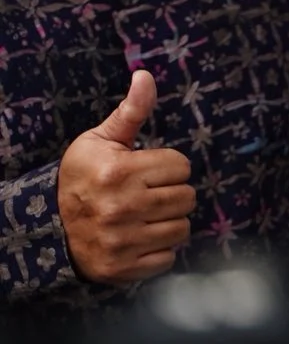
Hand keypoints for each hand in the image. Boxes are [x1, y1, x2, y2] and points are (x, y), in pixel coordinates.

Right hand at [57, 70, 195, 284]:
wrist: (47, 225)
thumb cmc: (82, 176)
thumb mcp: (100, 140)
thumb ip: (130, 111)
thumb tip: (145, 75)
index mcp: (120, 172)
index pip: (181, 166)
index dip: (168, 166)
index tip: (148, 170)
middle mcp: (122, 208)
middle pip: (187, 197)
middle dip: (172, 192)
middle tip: (149, 193)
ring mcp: (122, 241)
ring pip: (182, 228)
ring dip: (169, 221)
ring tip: (146, 215)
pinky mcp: (122, 268)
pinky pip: (168, 257)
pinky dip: (159, 249)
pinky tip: (140, 237)